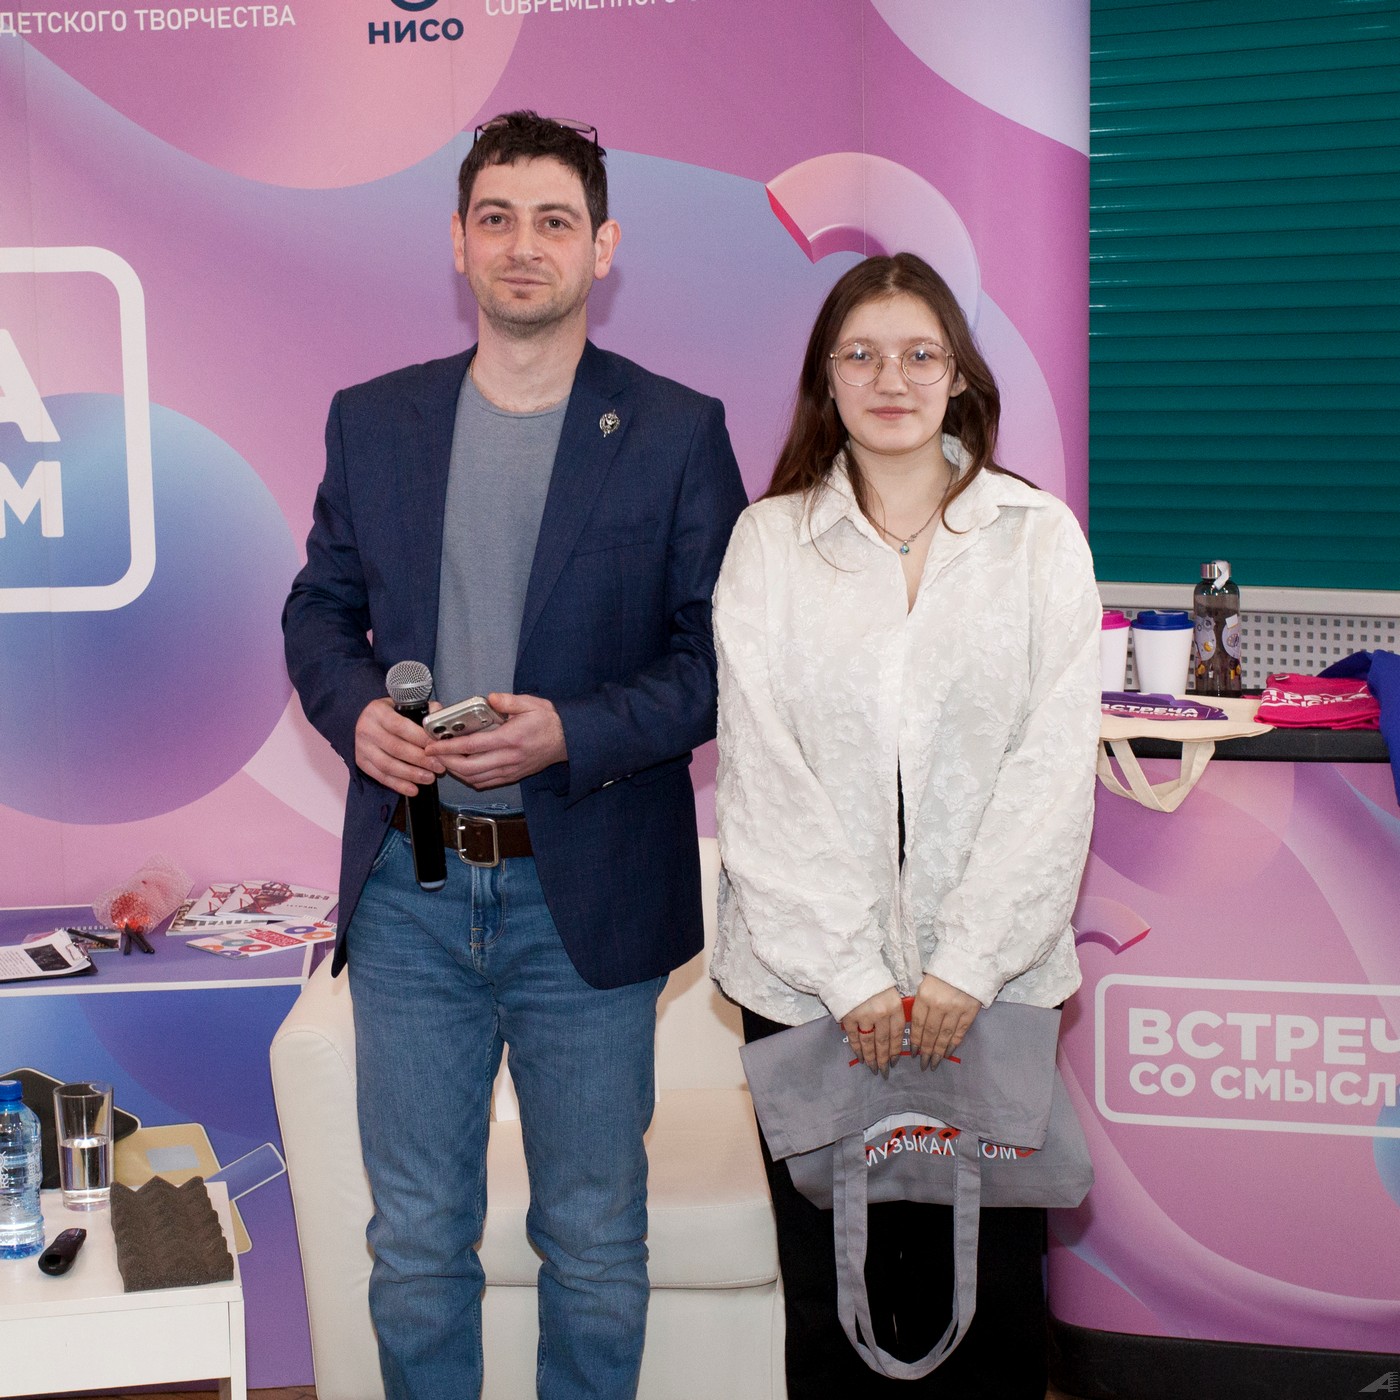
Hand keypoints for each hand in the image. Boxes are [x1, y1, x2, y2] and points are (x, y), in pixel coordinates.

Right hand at [354, 697, 444, 796]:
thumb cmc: (390, 714)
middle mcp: (367, 729)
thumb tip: (439, 718)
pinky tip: (413, 789)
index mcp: (377, 712)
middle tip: (438, 766)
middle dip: (420, 759)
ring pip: (388, 765)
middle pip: (396, 748)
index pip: (400, 726)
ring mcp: (362, 748)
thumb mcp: (402, 705)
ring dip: (411, 774)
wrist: (362, 721)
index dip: (420, 737)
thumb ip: (423, 710)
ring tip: (429, 778)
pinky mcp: (361, 762)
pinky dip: (398, 785)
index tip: (438, 746)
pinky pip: (381, 777)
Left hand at [425, 692, 567, 789]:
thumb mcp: (531, 704)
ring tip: (444, 759)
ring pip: (474, 778)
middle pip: (468, 768)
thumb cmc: (548, 721)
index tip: (432, 745)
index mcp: (510, 739)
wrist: (568, 740)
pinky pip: (485, 782)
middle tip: (433, 753)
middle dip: (445, 762)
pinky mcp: (512, 776)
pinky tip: (462, 768)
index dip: (448, 747)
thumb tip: (490, 698)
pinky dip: (469, 778)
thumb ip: (509, 701)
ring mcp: (510, 770)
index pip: (471, 746)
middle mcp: (508, 758)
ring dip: (455, 771)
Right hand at [839, 986, 904, 1074]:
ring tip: (872, 1067)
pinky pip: (853, 1036)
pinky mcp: (848, 1016)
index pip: (897, 1034)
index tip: (895, 1062)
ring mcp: (864, 1016)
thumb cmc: (873, 979)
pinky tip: (860, 1056)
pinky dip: (857, 1048)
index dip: (896, 1050)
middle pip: (883, 1042)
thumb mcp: (890, 992)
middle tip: (884, 1072)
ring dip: (870, 1057)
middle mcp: (881, 1013)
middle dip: (883, 1059)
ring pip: (868, 1042)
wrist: (849, 967)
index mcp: (894, 1006)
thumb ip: (894, 1011)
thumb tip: (895, 1033)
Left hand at [908, 974, 980, 1068]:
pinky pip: (960, 1031)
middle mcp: (939, 1004)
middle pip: (931, 1032)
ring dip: (939, 1051)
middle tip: (923, 1064)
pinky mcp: (970, 1011)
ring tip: (934, 1062)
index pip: (918, 1024)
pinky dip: (954, 1044)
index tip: (913, 1053)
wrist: (968, 961)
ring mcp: (956, 1009)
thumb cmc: (943, 972)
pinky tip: (948, 1052)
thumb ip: (921, 1003)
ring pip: (945, 1035)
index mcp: (925, 996)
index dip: (916, 1040)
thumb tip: (916, 1026)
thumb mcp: (926, 983)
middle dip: (926, 1050)